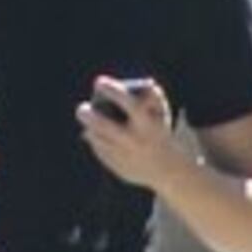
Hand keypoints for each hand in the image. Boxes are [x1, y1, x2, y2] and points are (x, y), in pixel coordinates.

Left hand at [76, 74, 182, 190]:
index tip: (99, 81)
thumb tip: (142, 81)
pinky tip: (98, 138)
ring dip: (91, 130)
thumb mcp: (162, 114)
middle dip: (87, 114)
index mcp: (148, 125)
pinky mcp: (119, 169)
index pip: (127, 102)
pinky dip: (97, 144)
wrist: (169, 170)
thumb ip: (153, 95)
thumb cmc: (161, 133)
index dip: (112, 90)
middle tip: (82, 107)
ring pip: (97, 140)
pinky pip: (100, 152)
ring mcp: (125, 157)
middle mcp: (135, 141)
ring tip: (90, 123)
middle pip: (102, 125)